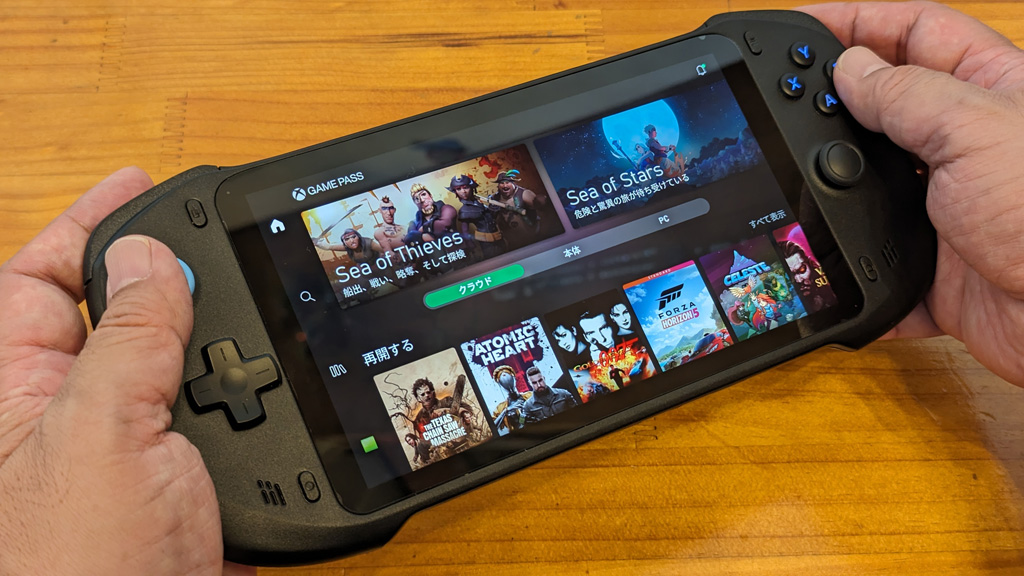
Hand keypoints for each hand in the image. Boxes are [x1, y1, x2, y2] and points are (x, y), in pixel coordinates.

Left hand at [0, 168, 253, 574]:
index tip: (144, 185)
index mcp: (16, 391)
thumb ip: (126, 340)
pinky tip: (275, 373)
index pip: (42, 278)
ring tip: (256, 303)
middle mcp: (67, 414)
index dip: (90, 223)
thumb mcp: (96, 436)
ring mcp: (129, 448)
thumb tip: (150, 257)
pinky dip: (247, 386)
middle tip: (219, 239)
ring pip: (175, 358)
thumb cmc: (76, 574)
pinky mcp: (182, 480)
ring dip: (214, 329)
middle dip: (162, 267)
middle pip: (114, 309)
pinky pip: (214, 410)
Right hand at [800, 1, 1023, 384]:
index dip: (858, 23)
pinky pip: (877, 264)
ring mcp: (948, 209)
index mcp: (990, 91)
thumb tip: (849, 69)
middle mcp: (967, 147)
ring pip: (869, 187)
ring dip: (831, 188)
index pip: (914, 33)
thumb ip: (906, 96)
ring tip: (788, 177)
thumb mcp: (975, 130)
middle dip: (830, 103)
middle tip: (775, 102)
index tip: (800, 27)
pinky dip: (851, 268)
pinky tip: (824, 254)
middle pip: (883, 107)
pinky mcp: (935, 270)